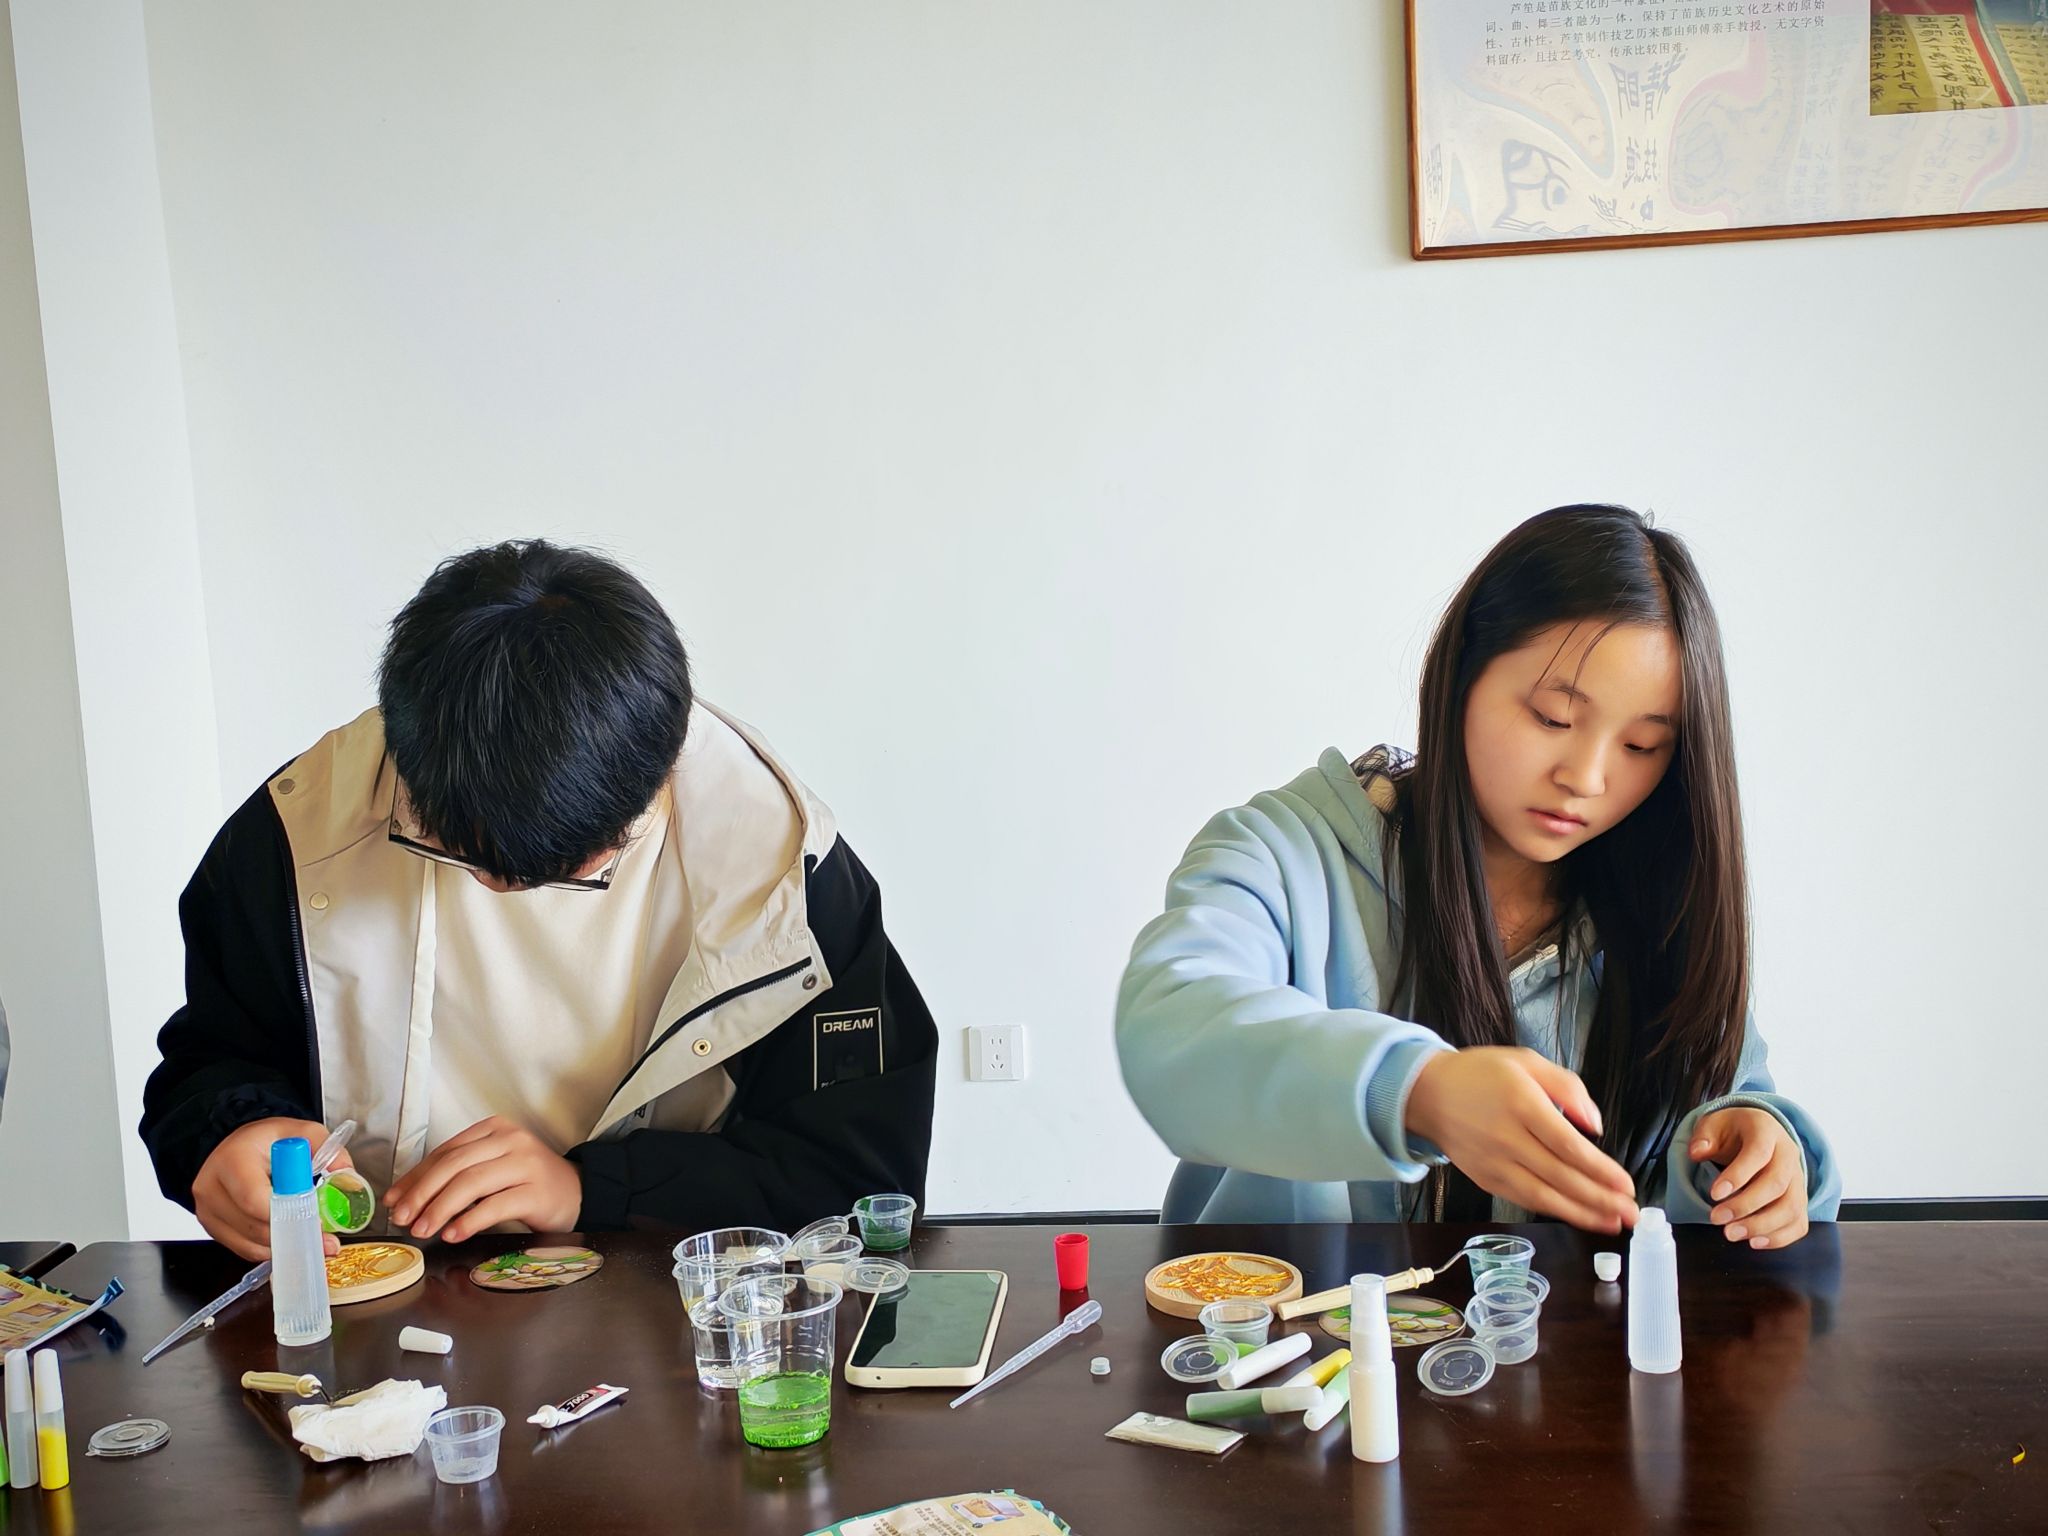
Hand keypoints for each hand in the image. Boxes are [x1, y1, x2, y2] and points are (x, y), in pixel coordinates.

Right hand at [194, 1117, 347, 1261]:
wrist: (234, 1146)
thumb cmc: (266, 1140)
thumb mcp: (301, 1132)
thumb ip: (328, 1151)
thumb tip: (348, 1178)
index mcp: (233, 1160)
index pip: (256, 1200)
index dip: (289, 1215)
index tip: (318, 1221)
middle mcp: (212, 1188)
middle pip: (255, 1227)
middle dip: (293, 1234)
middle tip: (324, 1239)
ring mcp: (208, 1211)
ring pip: (250, 1244)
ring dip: (284, 1245)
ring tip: (311, 1238)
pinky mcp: (212, 1227)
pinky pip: (244, 1249)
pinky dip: (270, 1248)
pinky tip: (289, 1238)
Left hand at [384, 1116, 581, 1242]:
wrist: (577, 1192)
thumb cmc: (527, 1183)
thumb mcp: (492, 1168)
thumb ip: (457, 1176)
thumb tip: (406, 1198)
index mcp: (494, 1129)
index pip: (445, 1151)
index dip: (415, 1177)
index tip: (394, 1201)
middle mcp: (511, 1140)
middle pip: (454, 1165)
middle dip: (422, 1193)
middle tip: (403, 1218)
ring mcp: (526, 1164)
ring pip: (471, 1183)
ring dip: (440, 1209)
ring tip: (423, 1230)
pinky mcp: (537, 1192)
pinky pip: (495, 1206)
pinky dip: (469, 1221)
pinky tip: (453, 1234)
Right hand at [1405, 1047, 1638, 1232]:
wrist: (1428, 1093)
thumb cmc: (1482, 1074)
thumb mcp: (1526, 1061)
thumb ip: (1567, 1087)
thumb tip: (1595, 1126)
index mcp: (1520, 1103)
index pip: (1568, 1145)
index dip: (1601, 1170)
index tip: (1627, 1185)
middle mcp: (1506, 1138)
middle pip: (1561, 1176)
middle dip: (1601, 1199)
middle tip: (1632, 1214)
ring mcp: (1493, 1163)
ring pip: (1544, 1196)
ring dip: (1582, 1214)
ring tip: (1613, 1224)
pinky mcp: (1486, 1179)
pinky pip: (1525, 1200)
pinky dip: (1555, 1211)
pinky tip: (1578, 1216)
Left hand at [1691, 1107, 1807, 1248]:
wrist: (1759, 1133)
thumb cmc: (1733, 1131)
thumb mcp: (1714, 1124)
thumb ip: (1704, 1136)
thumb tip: (1696, 1152)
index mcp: (1767, 1131)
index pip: (1758, 1153)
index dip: (1738, 1175)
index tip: (1713, 1194)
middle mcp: (1789, 1155)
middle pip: (1777, 1184)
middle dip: (1745, 1205)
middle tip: (1716, 1219)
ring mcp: (1799, 1179)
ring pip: (1792, 1207)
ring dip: (1761, 1226)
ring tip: (1731, 1234)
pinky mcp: (1801, 1200)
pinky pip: (1799, 1223)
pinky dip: (1779, 1237)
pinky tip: (1754, 1242)